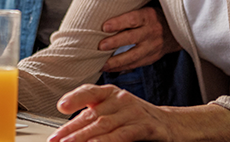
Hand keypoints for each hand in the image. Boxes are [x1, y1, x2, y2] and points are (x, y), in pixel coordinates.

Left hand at [50, 85, 229, 141]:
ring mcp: (134, 112)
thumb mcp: (115, 115)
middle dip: (71, 130)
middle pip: (93, 115)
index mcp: (111, 93)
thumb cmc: (138, 120)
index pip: (90, 93)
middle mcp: (121, 99)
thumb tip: (68, 132)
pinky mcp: (146, 127)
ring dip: (84, 139)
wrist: (174, 125)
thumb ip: (94, 119)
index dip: (74, 99)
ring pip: (104, 126)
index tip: (60, 107)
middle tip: (55, 141)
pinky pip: (123, 135)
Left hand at [98, 6, 180, 71]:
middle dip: (115, 43)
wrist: (175, 31)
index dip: (118, 23)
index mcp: (148, 16)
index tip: (104, 27)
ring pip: (133, 56)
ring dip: (116, 61)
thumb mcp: (144, 9)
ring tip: (102, 64)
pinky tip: (110, 68)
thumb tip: (102, 12)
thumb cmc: (151, 17)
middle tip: (100, 46)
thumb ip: (129, 12)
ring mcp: (153, 47)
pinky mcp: (152, 58)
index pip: (132, 19)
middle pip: (132, 38)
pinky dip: (122, 68)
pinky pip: (136, 64)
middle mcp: (152, 31)